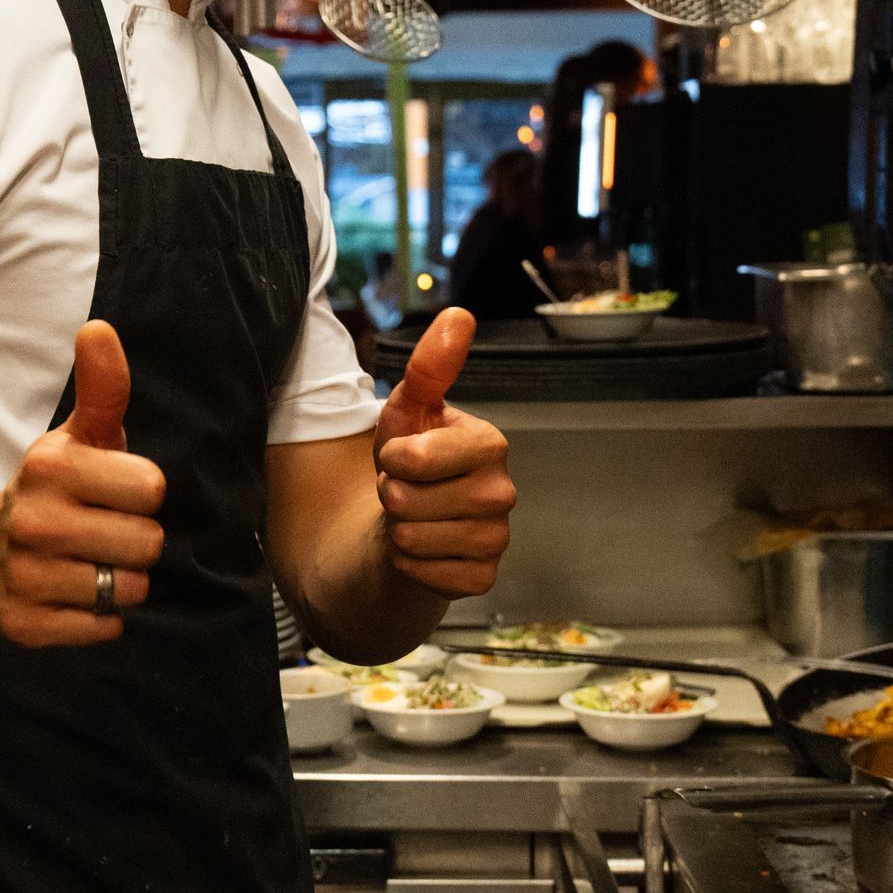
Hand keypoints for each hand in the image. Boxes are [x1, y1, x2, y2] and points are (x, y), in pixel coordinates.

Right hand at [0, 320, 165, 646]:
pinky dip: (99, 618)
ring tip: (92, 563)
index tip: (116, 492)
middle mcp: (34, 522)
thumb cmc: (57, 487)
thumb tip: (98, 328)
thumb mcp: (80, 436)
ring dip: (120, 582)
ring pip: (127, 591)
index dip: (142, 493)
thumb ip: (102, 387)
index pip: (151, 490)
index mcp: (52, 468)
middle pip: (146, 545)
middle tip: (105, 532)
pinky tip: (76, 595)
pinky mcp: (24, 624)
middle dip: (136, 542)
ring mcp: (25, 577)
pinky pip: (102, 629)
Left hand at [373, 307, 513, 599]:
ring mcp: (497, 538)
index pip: (413, 457)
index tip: (399, 455)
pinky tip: (423, 549)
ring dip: (397, 530)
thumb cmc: (411, 460)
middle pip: (407, 502)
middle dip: (390, 496)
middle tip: (406, 490)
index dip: (390, 458)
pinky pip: (424, 575)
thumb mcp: (409, 408)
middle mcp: (503, 492)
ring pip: (412, 539)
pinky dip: (409, 564)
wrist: (409, 521)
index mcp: (490, 444)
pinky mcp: (483, 578)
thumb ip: (431, 366)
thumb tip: (459, 315)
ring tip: (413, 516)